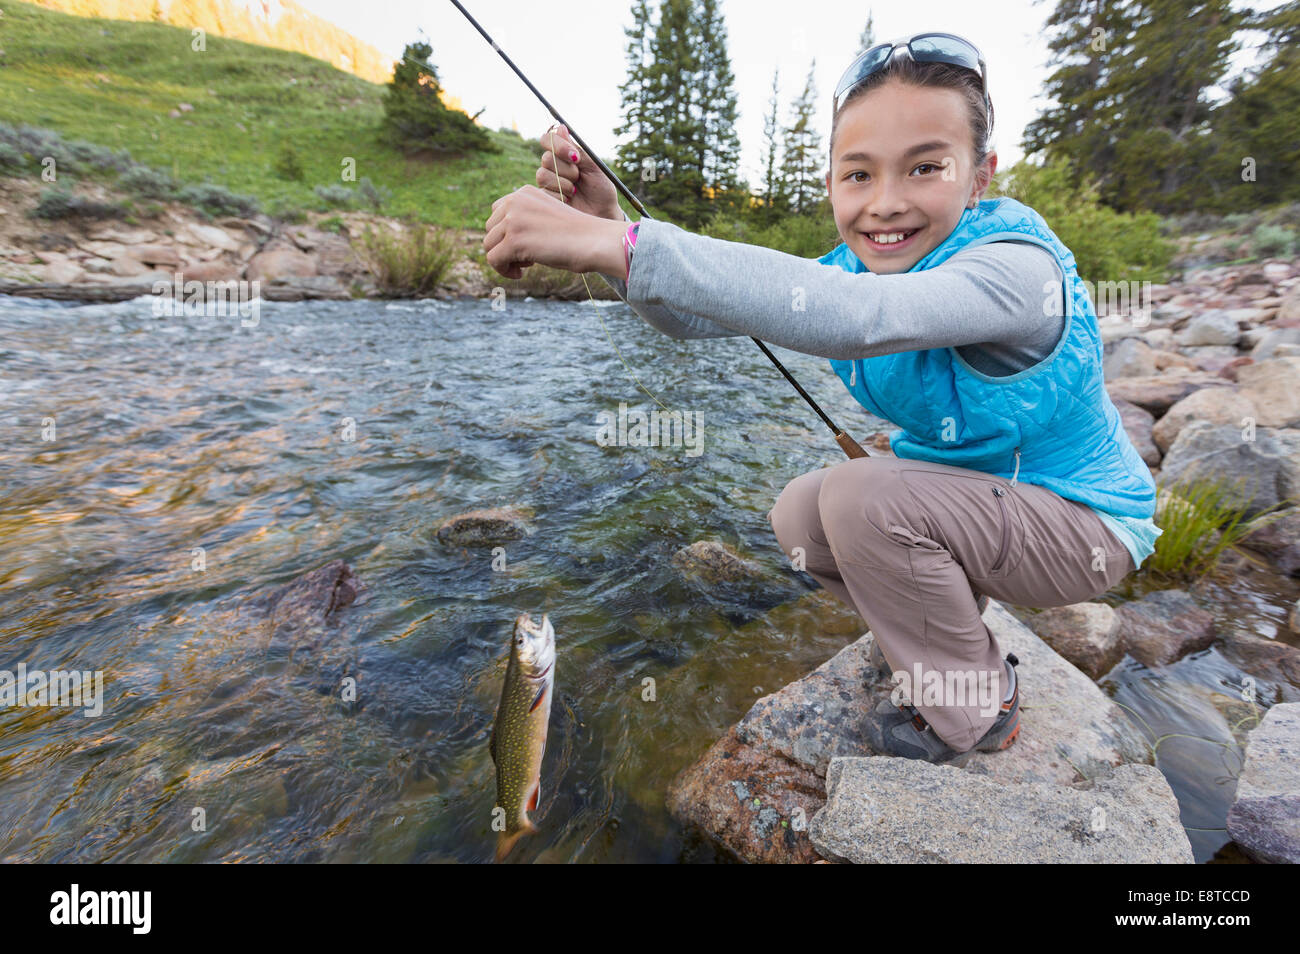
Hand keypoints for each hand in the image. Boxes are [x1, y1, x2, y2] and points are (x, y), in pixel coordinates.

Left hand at [483, 185, 625, 280]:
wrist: (594, 241)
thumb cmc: (577, 236)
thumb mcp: (546, 219)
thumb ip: (524, 221)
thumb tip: (496, 243)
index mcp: (524, 192)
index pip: (498, 212)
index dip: (507, 233)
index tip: (526, 245)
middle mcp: (515, 201)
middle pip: (490, 229)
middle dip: (504, 246)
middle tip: (527, 258)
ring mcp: (513, 220)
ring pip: (489, 244)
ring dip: (505, 259)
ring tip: (526, 266)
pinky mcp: (514, 240)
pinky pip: (493, 259)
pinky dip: (504, 271)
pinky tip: (521, 274)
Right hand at [536, 123, 620, 220]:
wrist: (603, 213)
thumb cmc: (601, 189)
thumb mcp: (593, 166)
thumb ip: (577, 149)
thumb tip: (561, 127)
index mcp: (564, 154)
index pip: (548, 139)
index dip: (558, 146)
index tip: (575, 157)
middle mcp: (553, 166)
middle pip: (546, 159)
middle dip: (567, 170)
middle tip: (579, 178)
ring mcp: (548, 182)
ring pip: (542, 175)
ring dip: (563, 184)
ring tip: (575, 191)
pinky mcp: (545, 198)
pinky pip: (544, 192)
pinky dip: (560, 196)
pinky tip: (569, 201)